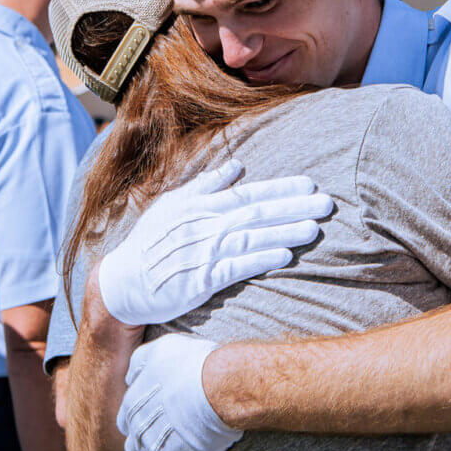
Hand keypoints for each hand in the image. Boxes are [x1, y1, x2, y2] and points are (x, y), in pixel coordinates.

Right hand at [98, 160, 332, 324]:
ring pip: (251, 238)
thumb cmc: (151, 243)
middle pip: (256, 213)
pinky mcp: (200, 280)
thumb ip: (206, 186)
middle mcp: (204, 226)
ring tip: (315, 229)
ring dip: (285, 232)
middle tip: (327, 203)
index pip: (248, 193)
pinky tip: (284, 256)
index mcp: (200, 206)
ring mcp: (202, 252)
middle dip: (294, 207)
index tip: (310, 184)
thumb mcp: (172, 205)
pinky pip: (236, 267)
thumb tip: (236, 166)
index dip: (280, 189)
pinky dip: (260, 259)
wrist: (123, 284)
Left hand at [117, 334, 241, 450]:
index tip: (148, 424)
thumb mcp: (160, 350)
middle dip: (142, 450)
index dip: (138, 423)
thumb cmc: (193, 363)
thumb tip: (131, 373)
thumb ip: (140, 361)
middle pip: (134, 448)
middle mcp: (140, 432)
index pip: (127, 420)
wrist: (219, 387)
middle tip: (156, 450)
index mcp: (133, 405)